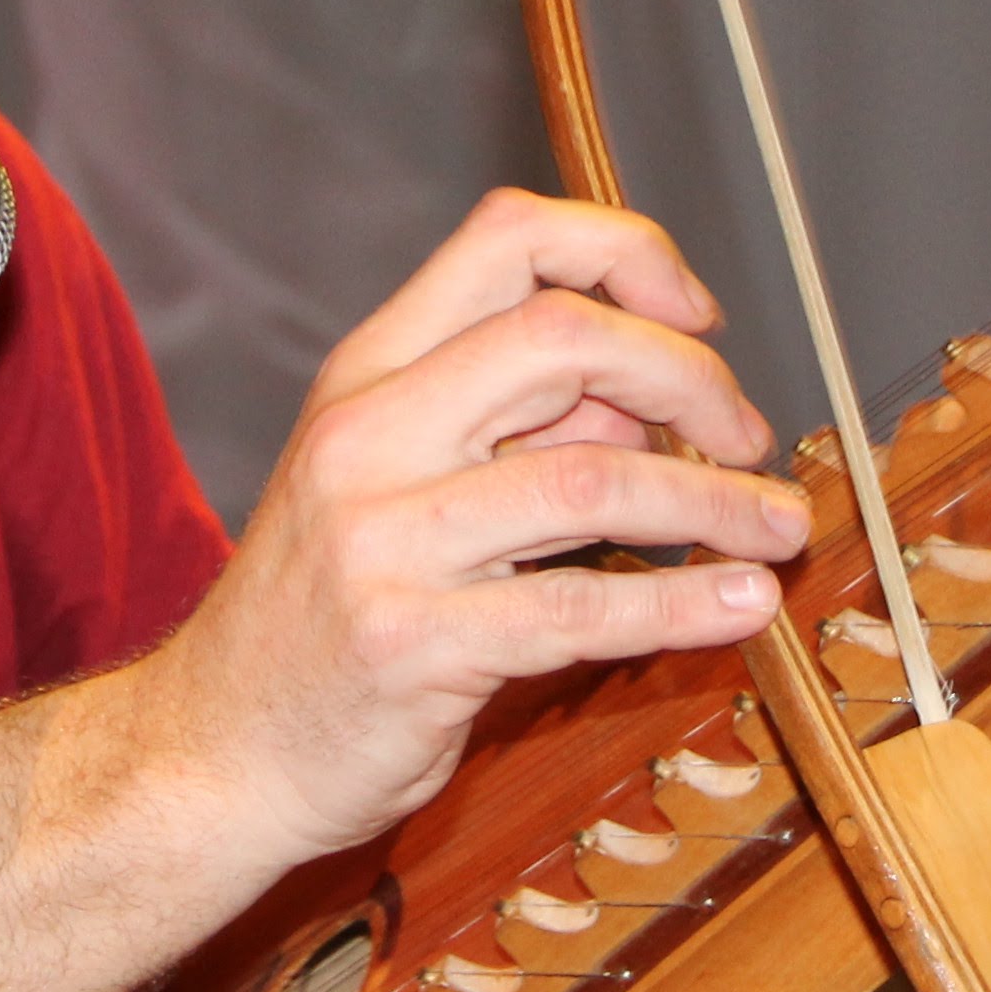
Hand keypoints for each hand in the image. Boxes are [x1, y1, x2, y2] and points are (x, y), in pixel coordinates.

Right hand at [152, 191, 809, 866]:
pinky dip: (682, 605)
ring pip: (592, 478)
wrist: (212, 751)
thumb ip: (512, 425)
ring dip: (715, 501)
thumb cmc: (319, 613)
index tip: (693, 315)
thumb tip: (658, 396)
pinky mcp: (414, 644)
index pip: (506, 240)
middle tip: (746, 435)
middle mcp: (369, 435)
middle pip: (562, 336)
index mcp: (368, 372)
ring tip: (778, 526)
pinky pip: (580, 611)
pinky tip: (740, 605)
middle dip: (691, 376)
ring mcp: (385, 540)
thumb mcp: (388, 479)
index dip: (623, 253)